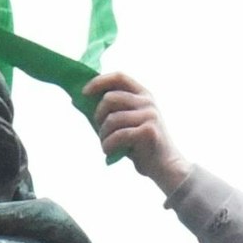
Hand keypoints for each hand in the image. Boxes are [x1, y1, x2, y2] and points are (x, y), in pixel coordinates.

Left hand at [86, 71, 192, 193]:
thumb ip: (112, 110)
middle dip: (98, 115)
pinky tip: (109, 151)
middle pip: (110, 98)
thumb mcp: (127, 122)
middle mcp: (147, 102)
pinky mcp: (148, 131)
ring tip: (106, 145)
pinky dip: (108, 145)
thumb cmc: (139, 144)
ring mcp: (149, 115)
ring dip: (102, 135)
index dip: (99, 81)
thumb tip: (79, 100)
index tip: (84, 92)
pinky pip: (118, 135)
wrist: (163, 165)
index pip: (119, 77)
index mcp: (143, 95)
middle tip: (101, 131)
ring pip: (111, 119)